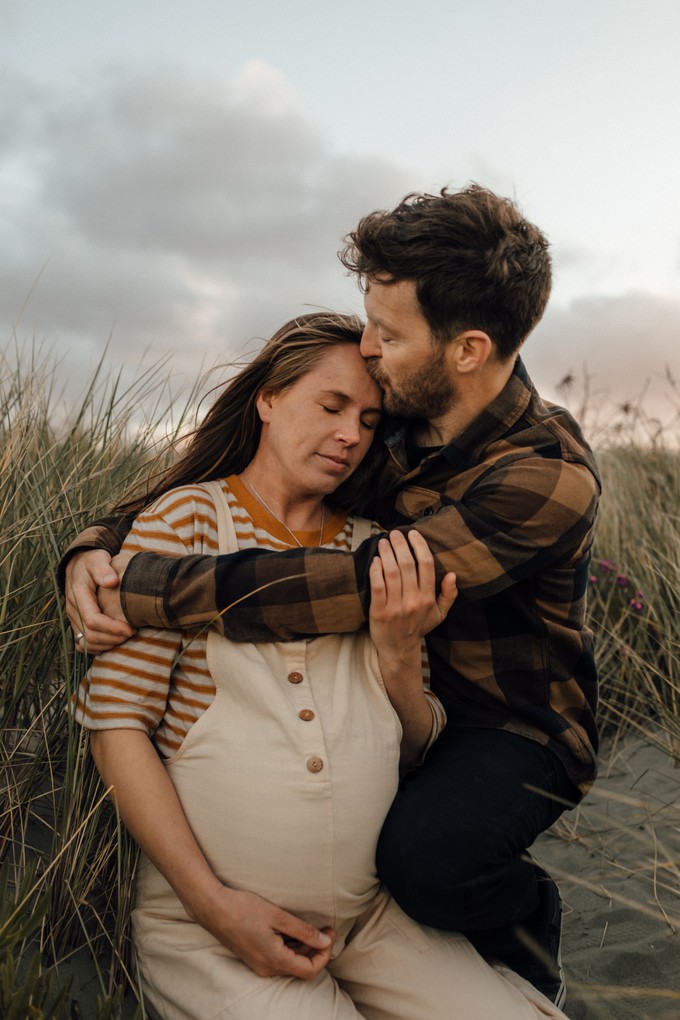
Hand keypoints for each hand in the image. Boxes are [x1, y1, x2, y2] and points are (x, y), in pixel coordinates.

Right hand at [66, 550, 134, 652]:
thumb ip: (103, 568)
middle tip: (132, 633)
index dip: (111, 628)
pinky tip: (114, 641)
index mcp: (78, 594)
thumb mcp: (98, 559)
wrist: (79, 565)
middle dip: (112, 638)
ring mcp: (73, 618)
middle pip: (89, 635)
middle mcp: (73, 609)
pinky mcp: (76, 623)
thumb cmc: (93, 562)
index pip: (92, 619)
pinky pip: (82, 643)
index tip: (130, 628)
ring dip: (106, 644)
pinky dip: (97, 647)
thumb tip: (111, 582)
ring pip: (85, 642)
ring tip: (126, 638)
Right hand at [193, 886, 335, 979]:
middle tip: (325, 928)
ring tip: (312, 926)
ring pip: (290, 963)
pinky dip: (291, 947)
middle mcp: (267, 968)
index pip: (310, 970)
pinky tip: (293, 930)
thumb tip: (325, 940)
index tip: (330, 933)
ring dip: (304, 948)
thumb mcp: (278, 916)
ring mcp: (259, 965)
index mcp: (274, 960)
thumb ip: (303, 931)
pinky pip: (279, 958)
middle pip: (301, 968)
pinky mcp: (254, 958)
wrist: (213, 908)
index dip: (324, 953)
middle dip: (317, 949)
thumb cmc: (244, 908)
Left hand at [369, 530, 456, 648]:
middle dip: (400, 544)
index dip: (419, 545)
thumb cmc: (418, 627)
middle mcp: (413, 601)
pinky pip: (377, 586)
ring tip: (384, 542)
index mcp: (428, 598)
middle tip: (394, 533)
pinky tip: (375, 560)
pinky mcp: (379, 612)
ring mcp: (395, 607)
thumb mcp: (439, 614)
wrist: (398, 649)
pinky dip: (375, 570)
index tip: (412, 534)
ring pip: (391, 572)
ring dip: (387, 553)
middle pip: (407, 564)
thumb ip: (448, 595)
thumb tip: (453, 575)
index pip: (426, 565)